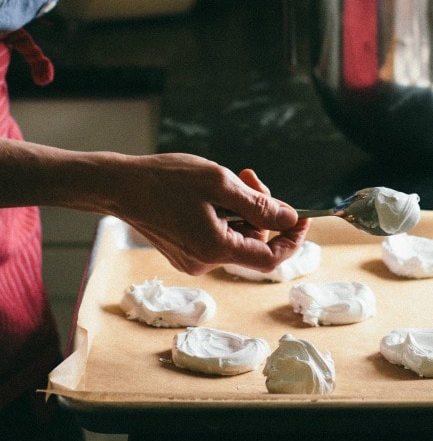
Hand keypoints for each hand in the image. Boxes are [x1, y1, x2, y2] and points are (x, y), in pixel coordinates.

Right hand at [106, 153, 308, 275]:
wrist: (119, 185)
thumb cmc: (167, 180)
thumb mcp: (221, 184)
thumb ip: (259, 205)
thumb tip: (290, 219)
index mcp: (215, 249)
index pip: (271, 258)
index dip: (292, 238)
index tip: (303, 216)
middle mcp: (205, 263)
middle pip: (253, 242)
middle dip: (260, 210)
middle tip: (251, 177)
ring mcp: (192, 260)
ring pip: (236, 237)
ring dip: (241, 209)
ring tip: (228, 178)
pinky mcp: (184, 251)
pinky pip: (217, 236)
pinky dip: (224, 215)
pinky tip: (209, 193)